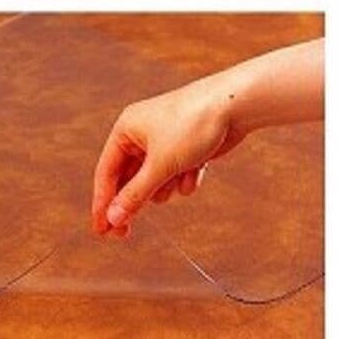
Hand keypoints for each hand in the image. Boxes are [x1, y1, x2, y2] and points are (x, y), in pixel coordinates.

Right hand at [92, 75, 245, 235]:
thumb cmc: (193, 125)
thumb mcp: (160, 165)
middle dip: (133, 202)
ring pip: (153, 182)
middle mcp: (140, 136)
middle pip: (128, 180)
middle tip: (123, 235)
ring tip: (179, 178)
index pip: (105, 173)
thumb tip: (113, 218)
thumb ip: (135, 195)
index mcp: (126, 130)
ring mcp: (162, 143)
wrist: (237, 104)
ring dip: (165, 187)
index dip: (102, 203)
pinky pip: (175, 176)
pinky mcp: (183, 150)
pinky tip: (198, 166)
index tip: (101, 230)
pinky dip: (184, 178)